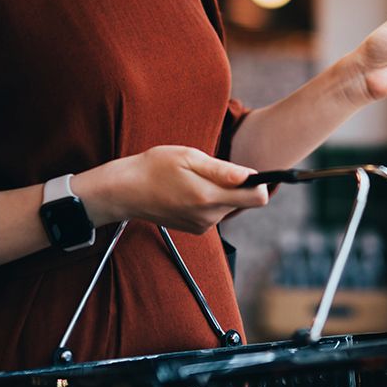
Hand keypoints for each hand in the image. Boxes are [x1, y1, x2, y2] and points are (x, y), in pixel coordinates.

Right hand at [88, 145, 268, 233]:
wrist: (127, 191)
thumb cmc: (155, 167)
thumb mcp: (189, 158)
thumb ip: (222, 170)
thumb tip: (250, 175)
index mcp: (209, 197)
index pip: (257, 198)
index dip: (259, 183)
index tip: (251, 172)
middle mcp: (209, 216)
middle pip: (242, 201)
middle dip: (233, 184)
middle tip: (207, 170)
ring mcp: (202, 225)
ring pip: (227, 205)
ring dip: (218, 191)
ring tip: (192, 179)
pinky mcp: (195, 228)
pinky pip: (214, 211)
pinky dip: (208, 200)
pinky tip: (187, 190)